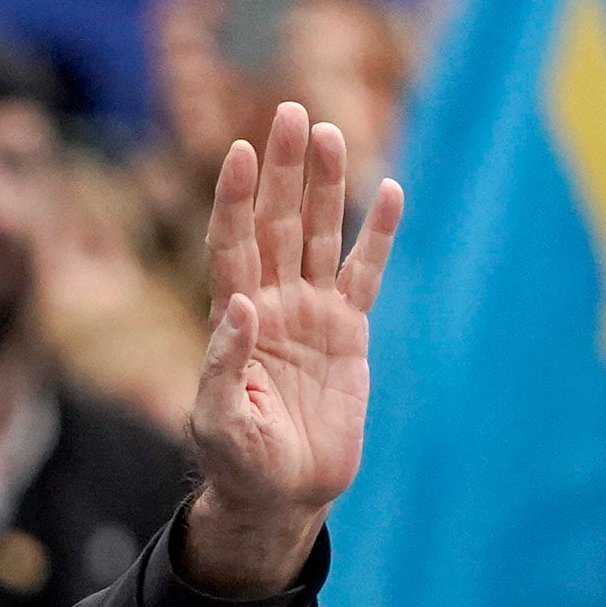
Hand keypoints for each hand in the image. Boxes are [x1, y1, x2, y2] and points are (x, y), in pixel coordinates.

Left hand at [181, 103, 402, 595]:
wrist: (282, 494)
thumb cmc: (238, 462)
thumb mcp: (217, 420)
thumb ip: (223, 364)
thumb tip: (240, 305)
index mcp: (233, 319)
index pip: (233, 244)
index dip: (237, 200)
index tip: (241, 152)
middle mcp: (272, 303)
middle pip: (280, 224)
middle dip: (286, 171)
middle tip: (292, 112)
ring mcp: (312, 314)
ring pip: (322, 236)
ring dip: (327, 186)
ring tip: (331, 133)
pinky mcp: (349, 333)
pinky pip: (366, 274)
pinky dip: (378, 235)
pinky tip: (388, 191)